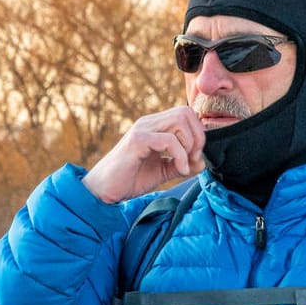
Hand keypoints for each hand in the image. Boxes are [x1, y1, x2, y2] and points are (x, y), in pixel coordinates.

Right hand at [82, 106, 206, 203]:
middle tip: (192, 160)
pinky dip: (180, 155)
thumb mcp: (162, 171)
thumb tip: (201, 162)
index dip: (197, 134)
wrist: (103, 191)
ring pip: (179, 121)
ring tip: (184, 165)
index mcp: (154, 127)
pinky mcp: (137, 141)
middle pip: (186, 113)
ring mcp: (142, 129)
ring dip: (189, 144)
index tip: (194, 158)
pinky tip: (178, 170)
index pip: (186, 115)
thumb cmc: (129, 180)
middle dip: (197, 137)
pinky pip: (169, 139)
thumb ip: (180, 164)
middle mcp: (149, 123)